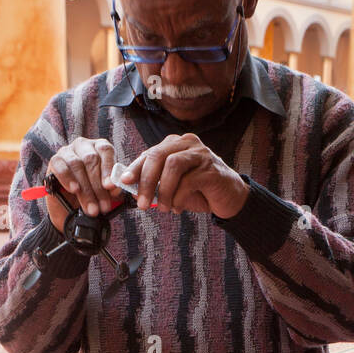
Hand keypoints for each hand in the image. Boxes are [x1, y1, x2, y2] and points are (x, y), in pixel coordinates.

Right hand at [45, 138, 122, 233]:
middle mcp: (84, 146)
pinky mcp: (55, 161)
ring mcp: (67, 151)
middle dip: (98, 186)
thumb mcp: (108, 192)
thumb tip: (115, 188)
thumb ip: (113, 188)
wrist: (72, 207)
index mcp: (100, 148)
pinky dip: (68, 179)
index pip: (106, 151)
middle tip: (103, 207)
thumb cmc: (94, 194)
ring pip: (76, 165)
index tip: (110, 186)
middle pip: (91, 160)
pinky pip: (60, 167)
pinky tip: (74, 190)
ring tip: (91, 208)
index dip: (109, 168)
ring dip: (85, 189)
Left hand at [118, 134, 249, 218]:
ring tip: (162, 208)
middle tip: (141, 203)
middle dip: (146, 180)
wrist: (231, 199)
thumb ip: (156, 184)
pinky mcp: (212, 169)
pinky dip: (179, 197)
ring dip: (163, 190)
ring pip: (173, 165)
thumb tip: (132, 190)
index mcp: (175, 144)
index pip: (150, 153)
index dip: (134, 168)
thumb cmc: (200, 191)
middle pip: (159, 155)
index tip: (122, 183)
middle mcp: (187, 143)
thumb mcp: (173, 187)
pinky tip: (177, 208)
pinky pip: (189, 181)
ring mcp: (201, 154)